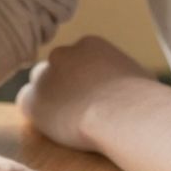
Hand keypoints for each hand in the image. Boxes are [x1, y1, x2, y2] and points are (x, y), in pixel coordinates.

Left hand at [18, 36, 156, 152]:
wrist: (124, 115)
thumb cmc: (142, 100)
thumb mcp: (139, 76)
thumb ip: (124, 75)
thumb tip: (133, 84)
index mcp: (89, 45)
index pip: (78, 58)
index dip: (82, 78)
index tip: (92, 94)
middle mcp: (63, 54)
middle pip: (57, 69)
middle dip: (64, 85)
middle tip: (77, 107)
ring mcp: (45, 75)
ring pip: (41, 85)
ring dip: (50, 99)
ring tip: (69, 119)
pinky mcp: (33, 99)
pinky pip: (28, 104)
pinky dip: (39, 114)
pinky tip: (57, 125)